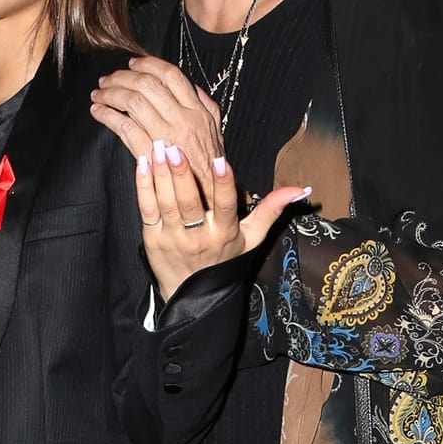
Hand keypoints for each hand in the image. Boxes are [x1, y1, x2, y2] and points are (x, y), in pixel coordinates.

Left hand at [92, 56, 222, 197]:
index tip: (132, 64)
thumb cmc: (209, 164)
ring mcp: (166, 137)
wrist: (208, 197)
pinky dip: (107, 116)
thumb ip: (203, 105)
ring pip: (133, 102)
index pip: (171, 75)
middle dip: (122, 78)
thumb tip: (188, 85)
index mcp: (198, 110)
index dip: (148, 65)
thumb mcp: (215, 129)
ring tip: (98, 94)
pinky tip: (98, 112)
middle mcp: (183, 119)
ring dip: (110, 94)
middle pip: (147, 85)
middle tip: (106, 79)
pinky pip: (124, 127)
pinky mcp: (150, 154)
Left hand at [136, 140, 310, 299]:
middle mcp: (198, 237)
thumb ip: (272, 210)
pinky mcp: (152, 238)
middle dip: (182, 174)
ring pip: (166, 203)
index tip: (220, 160)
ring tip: (157, 147)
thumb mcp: (252, 238)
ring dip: (160, 174)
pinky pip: (147, 209)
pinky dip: (143, 187)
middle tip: (174, 147)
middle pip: (189, 203)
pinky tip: (141, 164)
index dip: (224, 184)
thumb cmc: (224, 260)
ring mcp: (173, 238)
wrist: (193, 297)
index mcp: (224, 233)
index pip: (225, 206)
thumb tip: (301, 189)